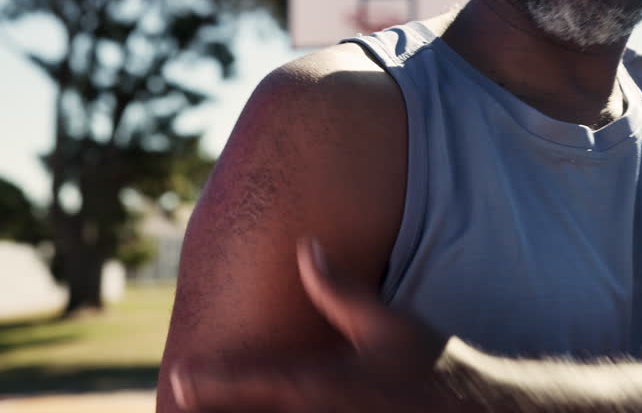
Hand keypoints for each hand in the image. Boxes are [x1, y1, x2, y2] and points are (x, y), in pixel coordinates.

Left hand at [169, 238, 450, 411]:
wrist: (463, 408)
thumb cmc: (424, 362)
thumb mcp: (386, 321)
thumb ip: (339, 289)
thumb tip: (306, 247)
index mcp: (329, 384)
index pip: (260, 382)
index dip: (215, 382)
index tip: (178, 377)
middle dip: (214, 411)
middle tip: (175, 403)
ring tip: (193, 410)